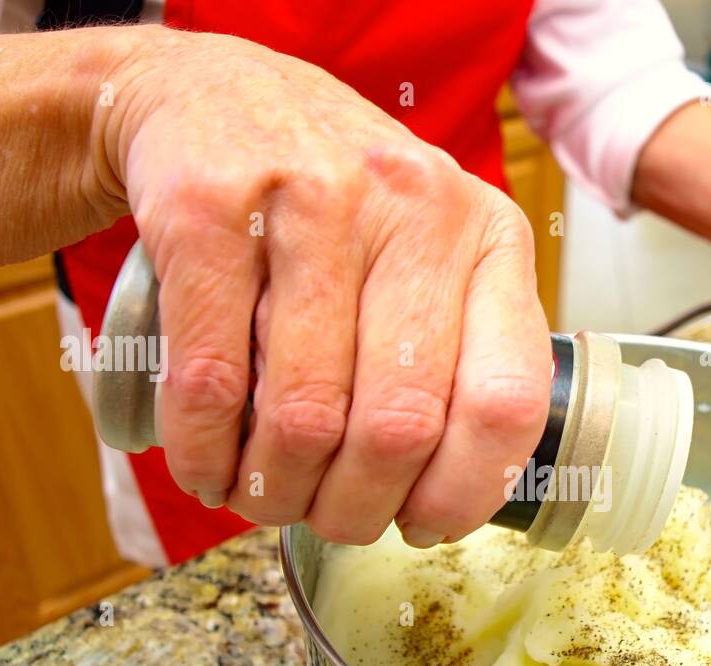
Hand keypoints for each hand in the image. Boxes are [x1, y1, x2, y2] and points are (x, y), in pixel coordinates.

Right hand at [95, 28, 550, 546]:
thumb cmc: (336, 207)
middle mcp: (414, 211)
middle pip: (399, 428)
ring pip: (305, 416)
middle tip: (328, 518)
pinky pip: (213, 379)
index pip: (506, 400)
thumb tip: (447, 499)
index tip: (425, 522)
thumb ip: (456, 354)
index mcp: (487, 238)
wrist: (214, 98)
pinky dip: (205, 452)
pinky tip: (206, 466)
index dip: (466, 490)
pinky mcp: (210, 207)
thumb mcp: (429, 258)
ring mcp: (312, 200)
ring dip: (276, 491)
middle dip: (355, 508)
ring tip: (263, 498)